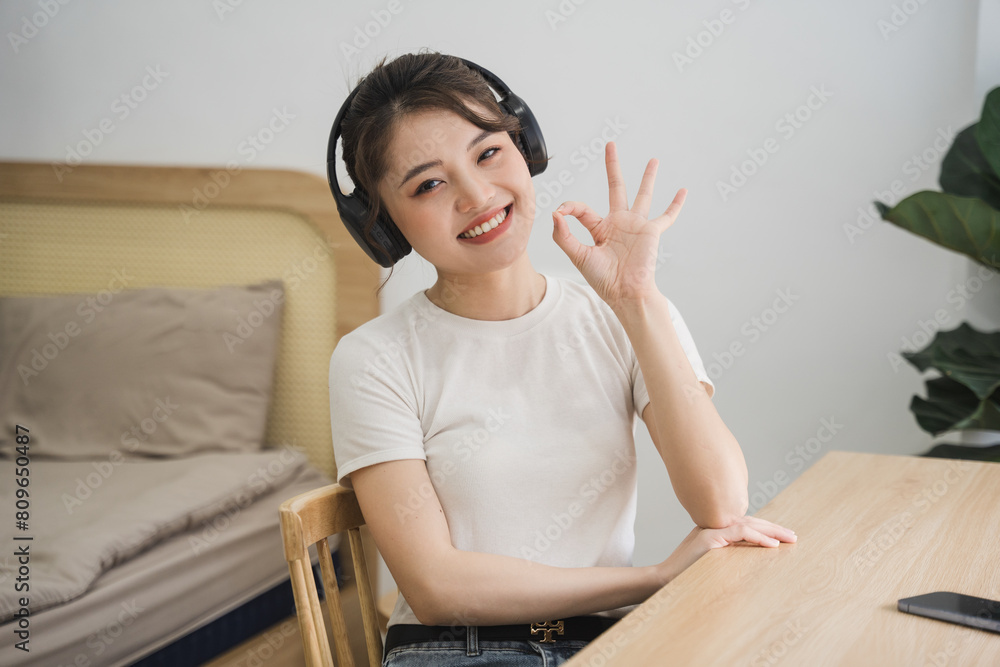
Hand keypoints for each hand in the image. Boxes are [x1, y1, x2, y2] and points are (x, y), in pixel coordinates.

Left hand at [551, 141, 685, 311]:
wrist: (625, 293)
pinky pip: (667, 216)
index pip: (582, 209)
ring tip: (653, 160)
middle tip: (610, 145)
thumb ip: (565, 236)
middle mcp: (618, 223)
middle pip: (616, 187)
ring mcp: (636, 225)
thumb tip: (555, 213)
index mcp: (600, 229)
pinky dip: (676, 205)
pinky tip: (683, 191)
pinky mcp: (652, 231)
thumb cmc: (603, 279)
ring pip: (643, 195)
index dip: (570, 208)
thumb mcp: (579, 256)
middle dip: (613, 166)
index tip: (560, 212)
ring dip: (648, 177)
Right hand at [654, 516, 796, 584]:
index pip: (745, 525)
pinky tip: (772, 545)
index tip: (782, 538)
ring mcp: (711, 530)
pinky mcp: (709, 538)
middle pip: (750, 522)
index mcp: (715, 532)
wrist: (664, 579)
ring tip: (788, 538)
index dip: (765, 529)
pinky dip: (758, 537)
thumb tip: (751, 565)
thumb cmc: (685, 576)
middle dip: (773, 528)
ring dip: (771, 532)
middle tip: (792, 536)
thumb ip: (727, 557)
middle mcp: (714, 526)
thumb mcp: (712, 565)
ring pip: (748, 525)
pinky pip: (740, 533)